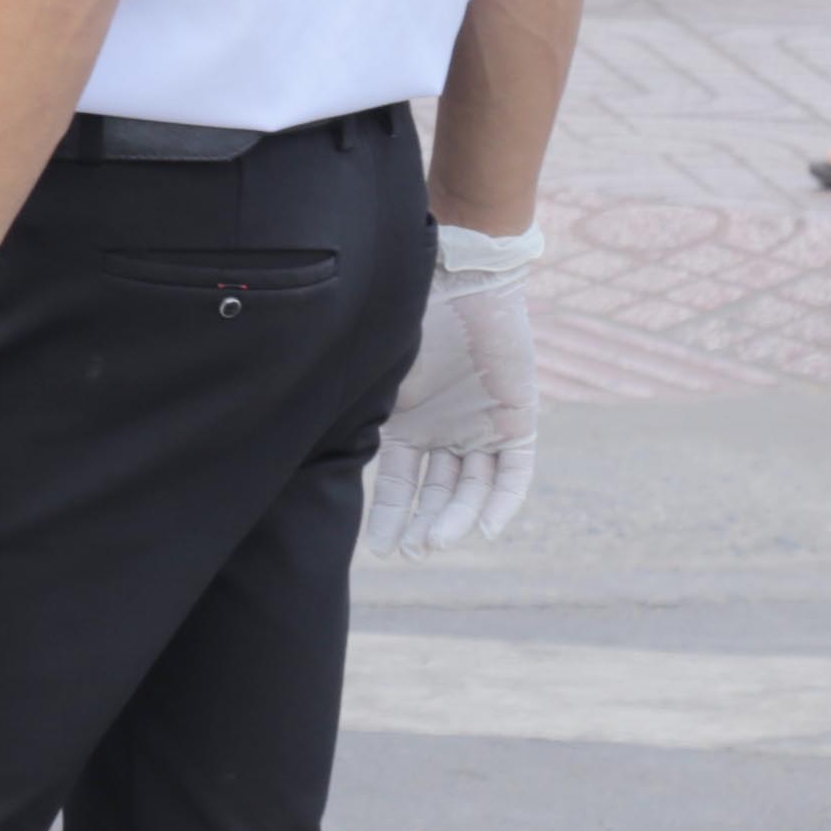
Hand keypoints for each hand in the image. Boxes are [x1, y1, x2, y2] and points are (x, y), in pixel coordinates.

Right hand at [371, 223, 544, 551]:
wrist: (463, 277)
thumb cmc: (412, 316)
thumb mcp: (380, 372)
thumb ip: (363, 410)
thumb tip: (313, 447)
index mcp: (410, 422)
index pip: (401, 483)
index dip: (391, 516)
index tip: (378, 550)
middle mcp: (447, 430)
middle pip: (438, 493)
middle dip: (424, 526)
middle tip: (410, 553)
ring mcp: (483, 427)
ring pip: (472, 488)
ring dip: (456, 518)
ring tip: (436, 542)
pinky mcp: (517, 419)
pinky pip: (514, 471)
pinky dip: (502, 500)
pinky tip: (486, 527)